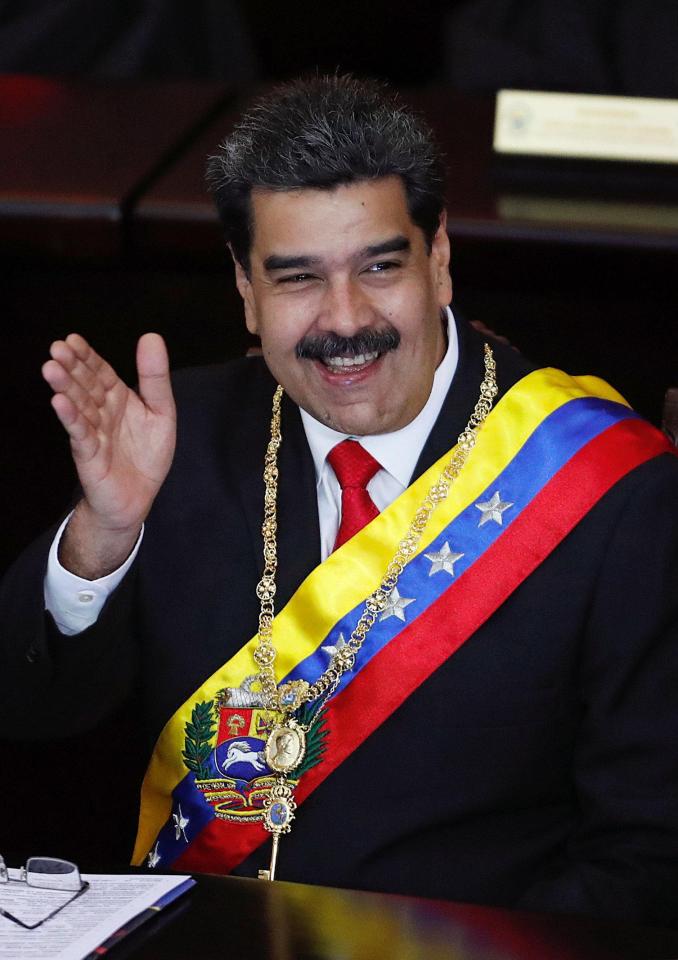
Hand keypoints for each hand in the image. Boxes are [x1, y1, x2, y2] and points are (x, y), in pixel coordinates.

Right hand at [42, 333, 175, 577]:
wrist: (138, 497)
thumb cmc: (147, 454)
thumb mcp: (161, 411)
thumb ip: (155, 377)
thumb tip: (151, 336)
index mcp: (118, 397)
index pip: (100, 371)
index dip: (87, 356)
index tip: (72, 339)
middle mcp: (102, 411)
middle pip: (85, 385)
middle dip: (72, 366)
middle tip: (57, 348)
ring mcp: (93, 432)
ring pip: (78, 406)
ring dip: (65, 387)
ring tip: (51, 369)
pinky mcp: (90, 455)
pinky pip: (80, 433)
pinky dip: (71, 418)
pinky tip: (59, 403)